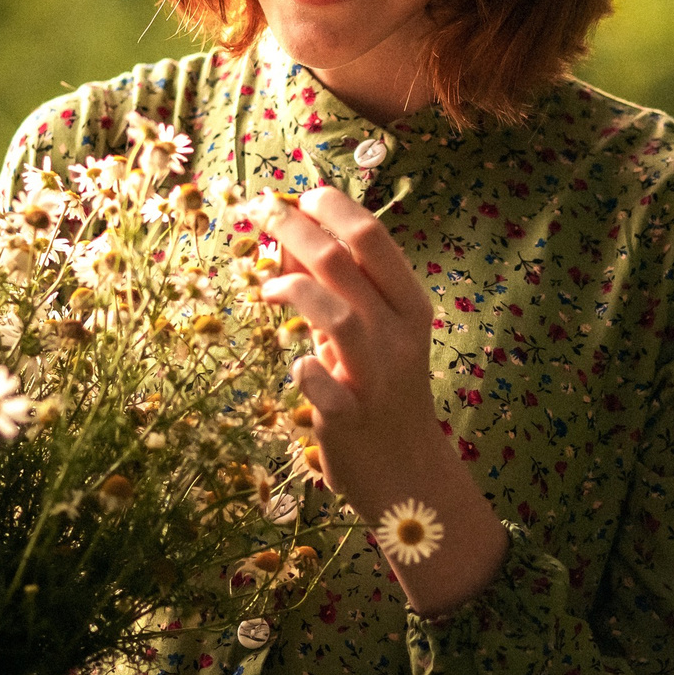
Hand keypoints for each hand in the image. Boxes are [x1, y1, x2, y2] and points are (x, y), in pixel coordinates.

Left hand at [258, 186, 506, 616]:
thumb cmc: (384, 392)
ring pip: (338, 315)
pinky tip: (299, 366)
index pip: (373, 237)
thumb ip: (341, 289)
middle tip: (263, 214)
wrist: (410, 477)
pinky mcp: (350, 420)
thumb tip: (291, 240)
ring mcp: (376, 378)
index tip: (297, 198)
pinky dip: (306, 370)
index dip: (330, 207)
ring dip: (294, 291)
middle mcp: (399, 335)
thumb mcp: (376, 333)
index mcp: (410, 305)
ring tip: (268, 291)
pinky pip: (322, 384)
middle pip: (345, 262)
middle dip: (296, 229)